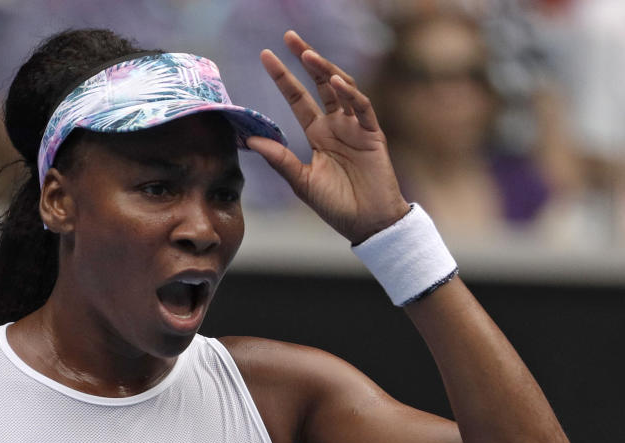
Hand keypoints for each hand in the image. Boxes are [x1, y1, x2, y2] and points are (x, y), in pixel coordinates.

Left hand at [247, 29, 408, 243]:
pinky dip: (349, 95)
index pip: (298, 99)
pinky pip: (362, 108)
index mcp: (318, 134)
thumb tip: (251, 139)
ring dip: (326, 70)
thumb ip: (280, 159)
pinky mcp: (373, 134)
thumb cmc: (337, 206)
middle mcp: (336, 125)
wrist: (367, 224)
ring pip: (342, 89)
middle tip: (288, 37)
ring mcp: (356, 127)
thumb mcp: (302, 182)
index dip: (283, 78)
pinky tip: (335, 82)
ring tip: (308, 56)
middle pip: (320, 84)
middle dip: (306, 59)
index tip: (266, 56)